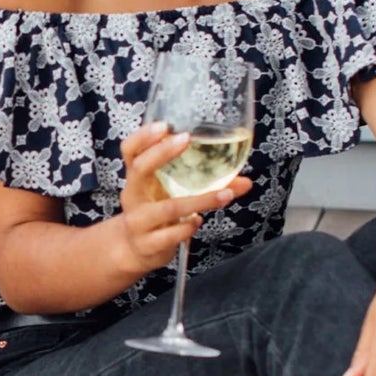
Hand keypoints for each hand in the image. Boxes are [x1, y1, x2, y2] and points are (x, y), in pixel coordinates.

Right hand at [113, 123, 251, 276]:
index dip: (143, 137)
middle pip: (139, 169)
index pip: (130, 150)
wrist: (132, 250)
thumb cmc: (155, 213)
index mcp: (137, 179)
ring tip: (225, 195)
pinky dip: (188, 227)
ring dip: (200, 200)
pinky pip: (170, 235)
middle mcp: (133, 196)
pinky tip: (198, 222)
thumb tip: (245, 181)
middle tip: (186, 139)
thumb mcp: (171, 194)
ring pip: (167, 208)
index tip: (164, 125)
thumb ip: (205, 185)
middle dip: (161, 153)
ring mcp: (138, 221)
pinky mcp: (147, 243)